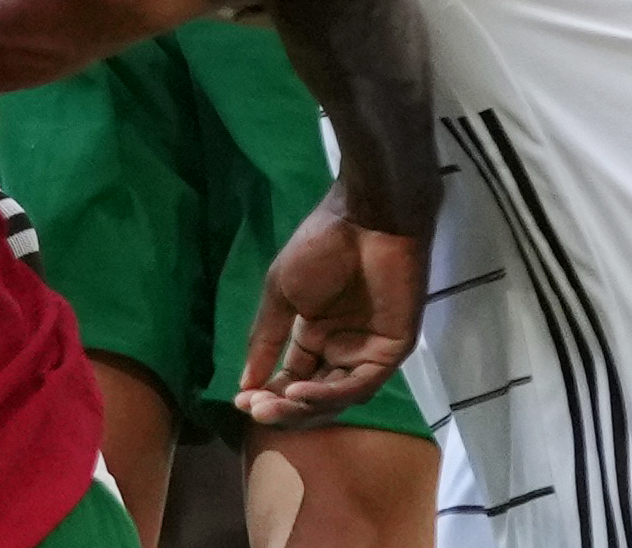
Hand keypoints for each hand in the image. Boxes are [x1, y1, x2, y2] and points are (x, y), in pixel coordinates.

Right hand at [234, 192, 422, 424]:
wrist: (364, 221)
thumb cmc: (319, 248)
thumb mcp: (281, 294)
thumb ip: (267, 340)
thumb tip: (243, 383)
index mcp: (316, 335)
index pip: (292, 377)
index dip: (268, 393)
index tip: (241, 402)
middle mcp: (341, 349)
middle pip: (313, 394)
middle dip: (284, 406)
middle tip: (256, 411)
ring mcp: (367, 352)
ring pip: (335, 396)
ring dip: (304, 406)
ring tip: (273, 406)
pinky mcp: (390, 352)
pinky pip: (360, 383)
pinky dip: (331, 393)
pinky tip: (300, 392)